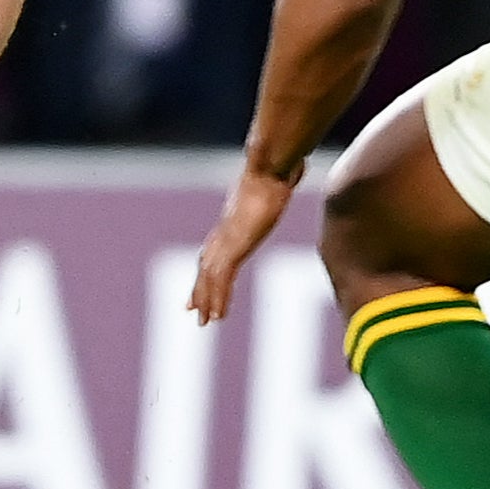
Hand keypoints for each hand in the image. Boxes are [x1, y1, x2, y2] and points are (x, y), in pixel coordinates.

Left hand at [189, 160, 298, 323]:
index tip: (203, 277)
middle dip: (200, 288)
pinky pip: (222, 279)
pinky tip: (218, 315)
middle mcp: (225, 232)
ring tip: (205, 322)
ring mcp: (227, 240)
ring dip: (207, 300)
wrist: (269, 166)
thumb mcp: (279, 179)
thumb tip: (297, 168)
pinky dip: (218, 298)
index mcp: (234, 221)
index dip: (207, 267)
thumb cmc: (276, 168)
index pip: (214, 248)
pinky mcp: (234, 246)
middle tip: (192, 310)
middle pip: (206, 265)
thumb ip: (284, 180)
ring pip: (210, 277)